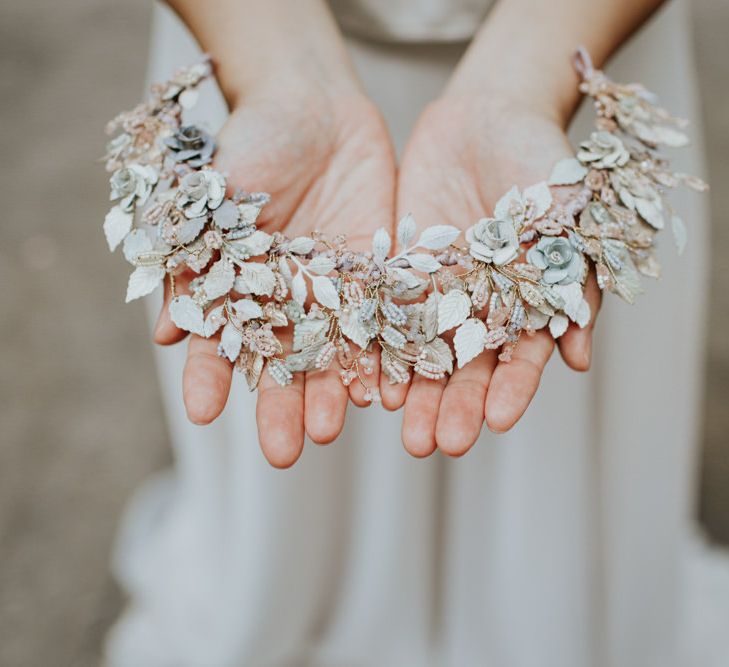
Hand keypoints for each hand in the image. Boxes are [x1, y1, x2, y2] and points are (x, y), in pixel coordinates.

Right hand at [154, 82, 395, 466]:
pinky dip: (383, 356)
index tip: (202, 414)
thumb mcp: (216, 197)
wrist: (313, 109)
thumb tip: (166, 332)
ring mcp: (335, 296)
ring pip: (334, 356)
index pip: (222, 345)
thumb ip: (197, 261)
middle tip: (283, 453)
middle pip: (283, 367)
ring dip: (333, 393)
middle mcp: (289, 304)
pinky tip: (385, 389)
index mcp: (243, 292)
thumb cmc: (251, 147)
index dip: (210, 379)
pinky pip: (382, 324)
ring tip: (332, 428)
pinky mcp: (379, 279)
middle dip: (282, 409)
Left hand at [393, 95, 600, 456]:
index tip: (498, 421)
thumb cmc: (541, 162)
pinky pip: (385, 314)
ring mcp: (437, 293)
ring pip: (422, 351)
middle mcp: (479, 308)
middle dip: (452, 405)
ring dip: (411, 391)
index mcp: (525, 305)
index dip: (511, 389)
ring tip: (398, 428)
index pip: (519, 357)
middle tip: (436, 444)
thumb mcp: (565, 215)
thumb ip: (570, 282)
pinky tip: (366, 378)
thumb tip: (579, 359)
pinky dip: (378, 345)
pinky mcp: (398, 271)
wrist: (489, 116)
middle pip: (465, 367)